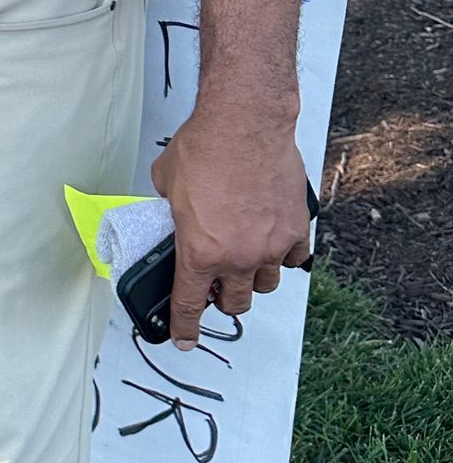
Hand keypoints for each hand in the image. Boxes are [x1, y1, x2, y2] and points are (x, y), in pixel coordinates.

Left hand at [150, 102, 310, 349]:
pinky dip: (284, 256)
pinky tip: (273, 242)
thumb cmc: (205, 147)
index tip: (184, 339)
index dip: (185, 327)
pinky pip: (294, 259)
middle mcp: (237, 256)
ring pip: (266, 284)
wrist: (245, 123)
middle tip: (217, 286)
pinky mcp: (296, 228)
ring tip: (245, 261)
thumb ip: (171, 211)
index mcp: (199, 251)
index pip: (190, 304)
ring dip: (253, 280)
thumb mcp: (167, 183)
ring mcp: (271, 245)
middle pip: (235, 302)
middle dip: (224, 300)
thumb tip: (173, 215)